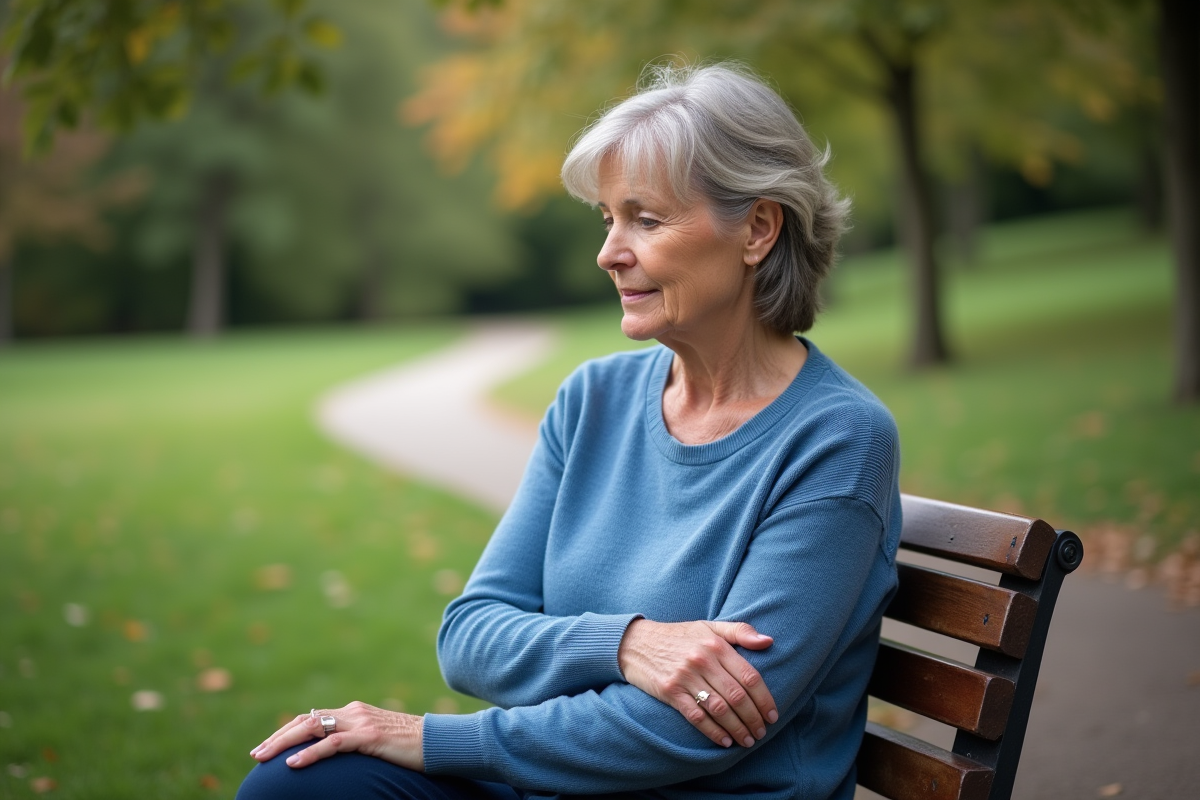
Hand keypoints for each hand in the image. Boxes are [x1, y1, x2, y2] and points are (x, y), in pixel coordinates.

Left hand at [249, 701, 423, 771]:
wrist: (439, 741)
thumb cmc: (410, 746)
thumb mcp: (377, 741)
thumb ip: (356, 740)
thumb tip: (335, 752)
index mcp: (355, 712)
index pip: (312, 717)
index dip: (286, 731)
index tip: (267, 747)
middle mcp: (354, 712)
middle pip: (306, 720)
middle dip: (278, 737)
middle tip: (256, 754)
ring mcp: (361, 722)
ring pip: (313, 727)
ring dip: (284, 743)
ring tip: (264, 758)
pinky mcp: (370, 736)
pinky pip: (333, 744)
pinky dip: (310, 753)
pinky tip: (294, 764)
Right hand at [618, 619, 777, 748]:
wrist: (636, 642)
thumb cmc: (678, 636)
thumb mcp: (709, 626)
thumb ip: (740, 631)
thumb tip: (769, 642)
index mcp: (716, 645)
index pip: (750, 676)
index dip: (764, 699)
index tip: (772, 715)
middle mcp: (702, 660)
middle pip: (737, 696)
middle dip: (753, 718)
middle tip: (762, 732)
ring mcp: (685, 677)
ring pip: (719, 709)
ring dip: (737, 728)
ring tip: (747, 740)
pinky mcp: (670, 692)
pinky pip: (696, 716)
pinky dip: (713, 731)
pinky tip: (725, 741)